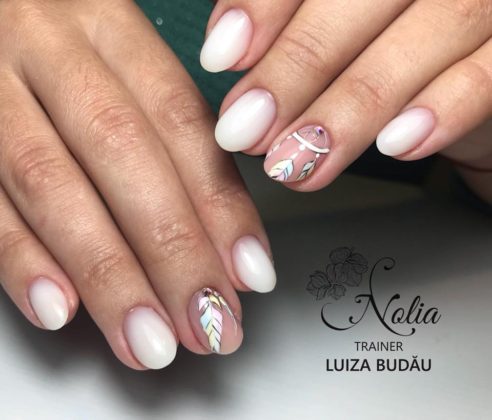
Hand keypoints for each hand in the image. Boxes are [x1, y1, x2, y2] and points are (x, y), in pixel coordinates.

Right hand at [0, 0, 275, 369]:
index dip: (221, 204)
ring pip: (54, 185)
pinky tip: (62, 309)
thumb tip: (222, 237)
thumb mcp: (120, 69)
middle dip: (172, 252)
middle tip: (208, 322)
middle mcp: (52, 50)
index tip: (248, 273)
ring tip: (149, 338)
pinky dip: (22, 259)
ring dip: (109, 275)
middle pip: (125, 156)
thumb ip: (168, 140)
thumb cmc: (64, 48)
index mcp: (110, 27)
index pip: (182, 122)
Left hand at [201, 1, 491, 193]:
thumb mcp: (349, 26)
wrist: (486, 73)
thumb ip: (299, 24)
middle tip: (245, 131)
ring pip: (430, 31)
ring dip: (351, 106)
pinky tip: (394, 147)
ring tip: (296, 161)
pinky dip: (443, 108)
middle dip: (296, 68)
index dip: (266, 4)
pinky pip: (491, 72)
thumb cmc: (404, 42)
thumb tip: (230, 55)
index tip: (221, 58)